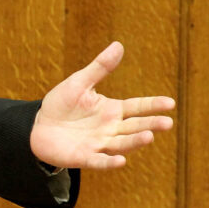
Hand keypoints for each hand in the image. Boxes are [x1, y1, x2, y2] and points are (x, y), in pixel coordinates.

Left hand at [30, 42, 174, 169]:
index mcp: (112, 111)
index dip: (153, 105)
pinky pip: (99, 161)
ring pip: (121, 144)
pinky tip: (121, 161)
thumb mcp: (80, 82)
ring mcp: (99, 144)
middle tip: (167, 123)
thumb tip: (119, 45)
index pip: (137, 107)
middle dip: (150, 125)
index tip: (170, 103)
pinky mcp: (84, 157)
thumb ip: (100, 67)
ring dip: (135, 142)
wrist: (38, 126)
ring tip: (149, 136)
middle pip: (134, 127)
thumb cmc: (62, 104)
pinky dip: (109, 162)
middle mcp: (110, 129)